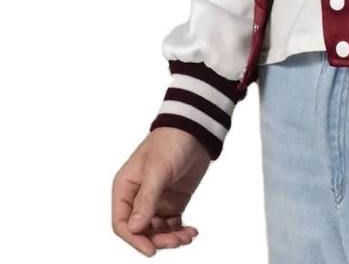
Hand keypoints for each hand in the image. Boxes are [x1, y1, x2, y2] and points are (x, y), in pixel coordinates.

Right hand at [112, 128, 210, 255]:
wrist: (195, 129)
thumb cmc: (170, 142)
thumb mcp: (157, 170)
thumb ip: (147, 199)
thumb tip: (135, 228)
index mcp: (125, 188)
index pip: (122, 223)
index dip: (134, 239)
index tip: (151, 249)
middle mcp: (138, 198)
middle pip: (141, 231)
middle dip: (157, 239)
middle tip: (176, 241)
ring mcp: (156, 201)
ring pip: (157, 231)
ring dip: (170, 238)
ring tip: (186, 236)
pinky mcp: (173, 201)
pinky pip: (172, 224)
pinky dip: (180, 231)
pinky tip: (191, 232)